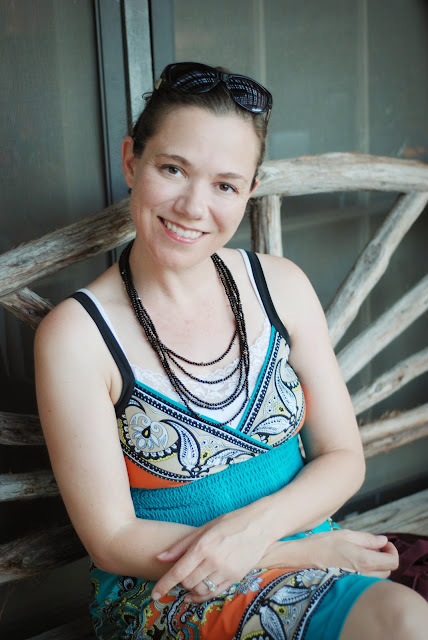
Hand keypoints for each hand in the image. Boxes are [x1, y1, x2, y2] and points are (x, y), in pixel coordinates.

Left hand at [151, 508, 270, 603]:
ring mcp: (225, 571)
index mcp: (203, 546)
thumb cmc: (230, 522)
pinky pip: (214, 593)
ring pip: (200, 590)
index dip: (164, 585)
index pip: (178, 572)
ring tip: (190, 580)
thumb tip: (160, 557)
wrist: (260, 525)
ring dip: (191, 588)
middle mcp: (213, 561)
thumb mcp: (204, 528)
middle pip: (187, 582)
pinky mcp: (235, 577)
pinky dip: (203, 595)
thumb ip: (182, 545)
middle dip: (179, 582)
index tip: (155, 594)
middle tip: (179, 574)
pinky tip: (197, 593)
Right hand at [261, 529, 398, 577]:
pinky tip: (352, 563)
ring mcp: (355, 583)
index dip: (392, 550)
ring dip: (375, 566)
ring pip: (377, 577)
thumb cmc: (321, 544)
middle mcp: (363, 575)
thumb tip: (383, 540)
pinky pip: (365, 581)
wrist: (301, 559)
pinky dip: (365, 572)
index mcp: (364, 560)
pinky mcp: (348, 586)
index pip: (392, 561)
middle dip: (383, 558)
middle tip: (372, 546)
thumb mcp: (345, 534)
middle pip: (387, 570)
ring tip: (361, 554)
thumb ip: (367, 539)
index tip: (383, 544)